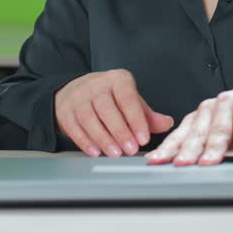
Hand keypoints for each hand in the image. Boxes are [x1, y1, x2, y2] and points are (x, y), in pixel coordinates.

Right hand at [54, 69, 174, 157]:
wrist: (77, 90)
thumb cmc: (111, 98)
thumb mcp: (131, 101)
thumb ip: (148, 115)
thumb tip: (167, 123)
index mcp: (117, 79)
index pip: (127, 97)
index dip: (136, 118)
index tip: (144, 138)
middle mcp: (96, 85)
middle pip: (107, 108)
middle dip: (120, 131)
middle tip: (131, 150)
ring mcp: (78, 97)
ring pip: (89, 118)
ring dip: (103, 138)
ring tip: (115, 153)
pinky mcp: (65, 110)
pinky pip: (74, 126)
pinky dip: (85, 141)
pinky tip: (96, 152)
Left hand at [146, 69, 232, 165]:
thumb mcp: (221, 134)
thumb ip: (205, 148)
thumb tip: (183, 168)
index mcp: (199, 117)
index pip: (179, 135)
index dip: (167, 149)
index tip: (155, 162)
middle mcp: (210, 108)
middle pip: (196, 133)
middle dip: (187, 150)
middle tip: (180, 164)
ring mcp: (228, 104)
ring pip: (219, 129)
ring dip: (214, 148)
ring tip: (208, 164)